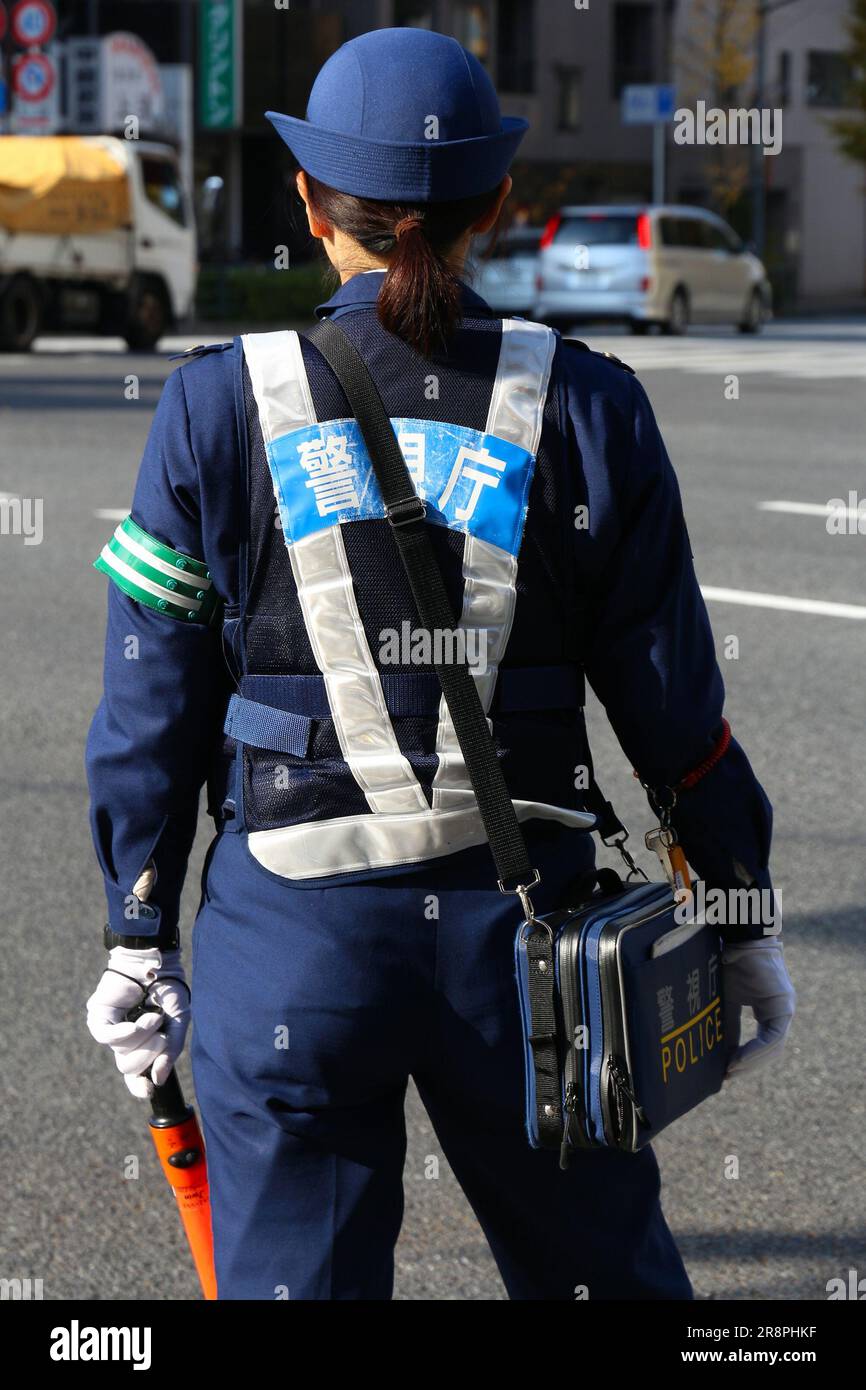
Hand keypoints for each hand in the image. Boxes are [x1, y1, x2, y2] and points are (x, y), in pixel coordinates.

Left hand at [86, 945, 189, 1097]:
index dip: (138, 1086)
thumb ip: (171, 1050)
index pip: (134, 1075)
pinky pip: (107, 1036)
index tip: (148, 1089)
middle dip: (149, 1053)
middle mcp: (123, 1040)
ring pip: (121, 1053)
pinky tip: (138, 1023)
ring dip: (142, 1036)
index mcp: (142, 1043)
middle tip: (162, 1034)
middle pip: (129, 1068)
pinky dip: (126, 1033)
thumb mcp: (178, 1021)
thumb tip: (157, 1080)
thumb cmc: (168, 987)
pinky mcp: (98, 1015)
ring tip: (154, 1017)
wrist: (156, 960)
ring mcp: (110, 1028)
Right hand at [723, 936, 794, 1079]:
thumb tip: (723, 1054)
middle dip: (749, 1066)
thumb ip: (728, 1025)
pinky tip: (736, 1058)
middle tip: (727, 1076)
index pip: (764, 1044)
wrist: (738, 940)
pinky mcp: (783, 1006)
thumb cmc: (731, 964)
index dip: (747, 1060)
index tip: (726, 1071)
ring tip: (730, 1070)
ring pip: (773, 1048)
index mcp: (771, 1009)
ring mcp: (785, 1008)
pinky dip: (754, 1051)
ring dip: (751, 1062)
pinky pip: (773, 1038)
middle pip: (770, 1050)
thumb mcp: (726, 1001)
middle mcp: (782, 1011)